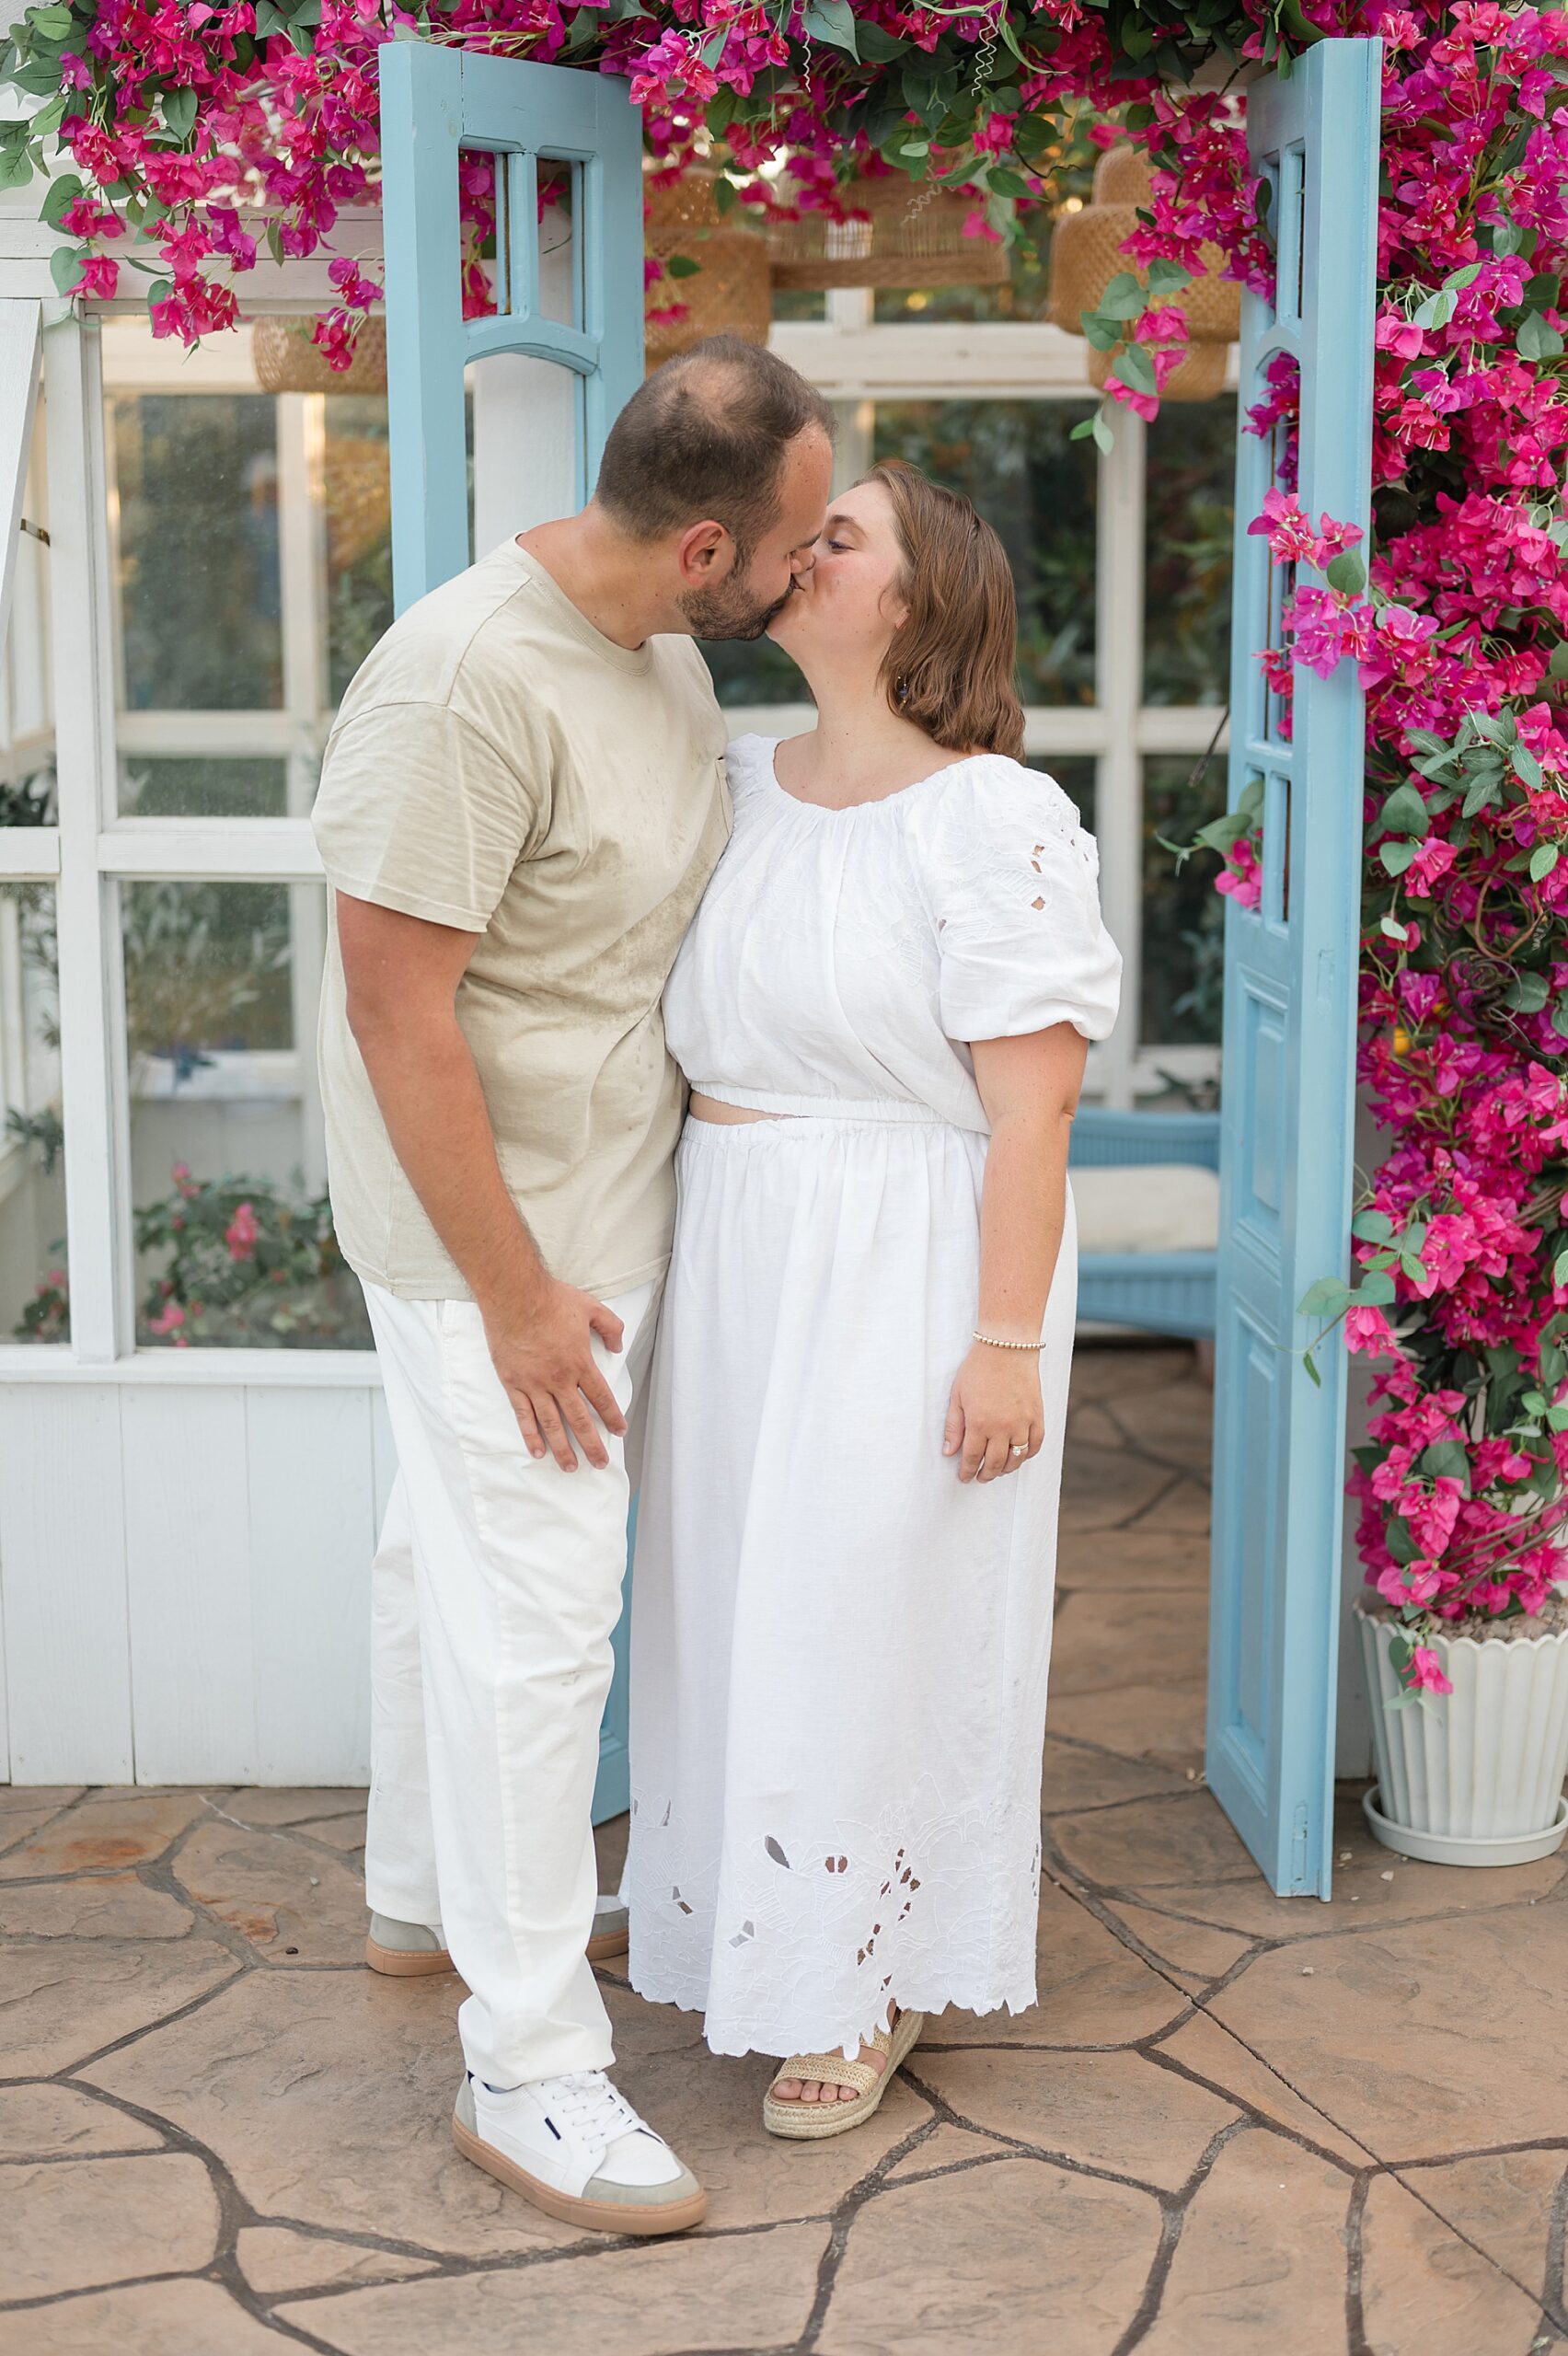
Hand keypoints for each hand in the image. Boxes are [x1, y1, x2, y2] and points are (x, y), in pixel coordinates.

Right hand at [482, 1279, 626, 1470]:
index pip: (601, 1398)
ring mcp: (534, 1384)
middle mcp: (559, 1379)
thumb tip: (619, 1346)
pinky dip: (531, 1436)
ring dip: (563, 1449)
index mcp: (580, 1363)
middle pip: (579, 1420)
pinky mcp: (513, 1383)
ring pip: (551, 1424)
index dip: (612, 1417)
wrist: (514, 1295)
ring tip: (571, 1468)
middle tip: (600, 1463)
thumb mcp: (591, 1307)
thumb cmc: (552, 1299)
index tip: (620, 1432)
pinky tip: (538, 1452)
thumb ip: (611, 1327)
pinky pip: (523, 1416)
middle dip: (592, 1445)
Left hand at [943, 1343, 1042, 1484]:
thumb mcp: (957, 1396)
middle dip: (986, 1474)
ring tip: (998, 1470)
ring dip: (1006, 1469)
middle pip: (995, 1463)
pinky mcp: (1037, 1416)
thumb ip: (953, 1426)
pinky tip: (1020, 1456)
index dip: (967, 1471)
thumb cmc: (978, 1369)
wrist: (1007, 1347)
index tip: (964, 1477)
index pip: (972, 1457)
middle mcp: (1002, 1427)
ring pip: (1017, 1458)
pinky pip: (1035, 1444)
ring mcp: (1023, 1423)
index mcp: (979, 1423)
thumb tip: (949, 1452)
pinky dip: (1028, 1455)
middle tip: (981, 1477)